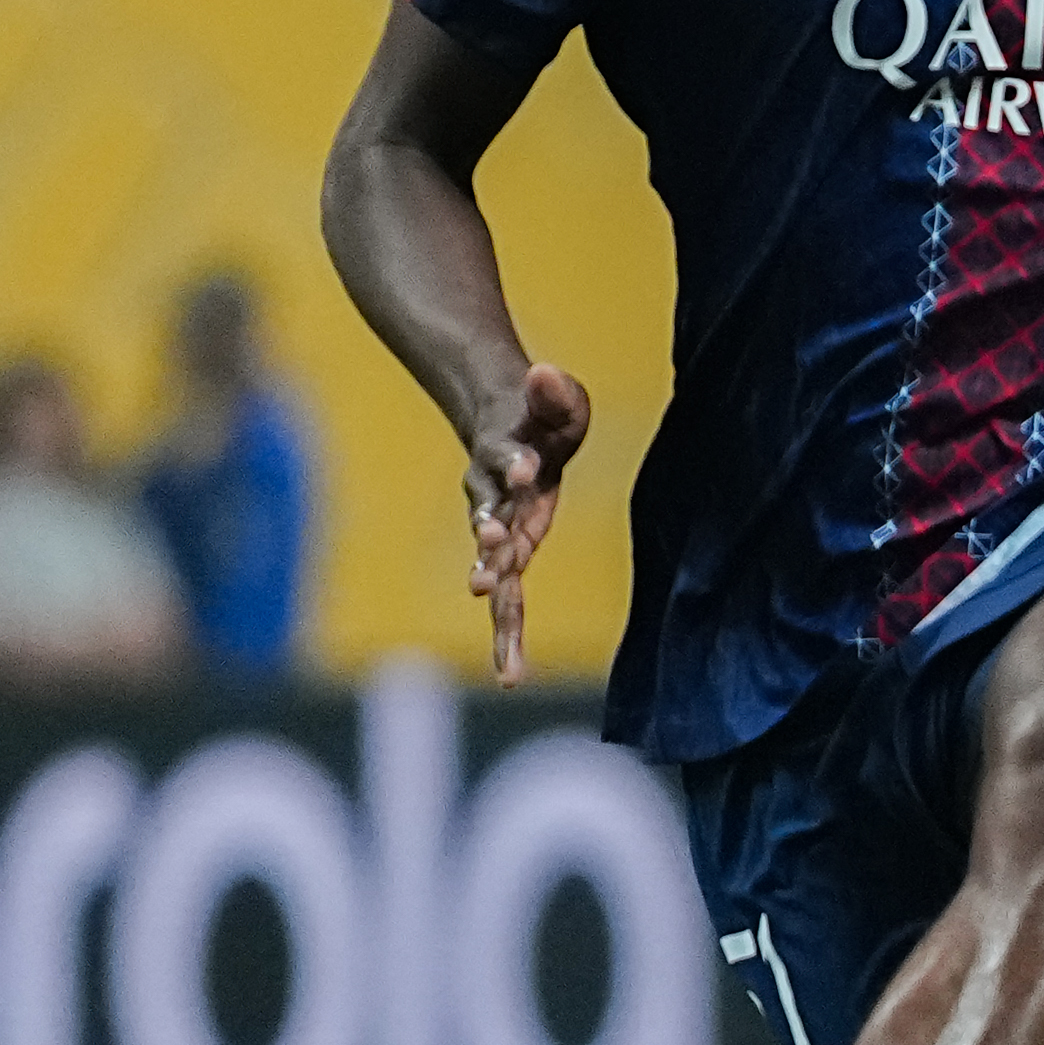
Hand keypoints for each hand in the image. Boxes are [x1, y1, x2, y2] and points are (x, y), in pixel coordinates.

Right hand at [466, 362, 592, 687]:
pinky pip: (508, 597)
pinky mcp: (510, 552)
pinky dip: (507, 628)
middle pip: (492, 523)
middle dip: (490, 545)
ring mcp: (500, 528)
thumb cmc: (541, 417)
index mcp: (514, 456)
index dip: (515, 463)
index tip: (525, 467)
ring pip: (494, 564)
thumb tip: (543, 374)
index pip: (511, 459)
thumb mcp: (556, 397)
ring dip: (492, 584)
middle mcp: (497, 497)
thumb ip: (552, 391)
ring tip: (487, 610)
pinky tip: (511, 670)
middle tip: (486, 567)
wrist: (505, 429)